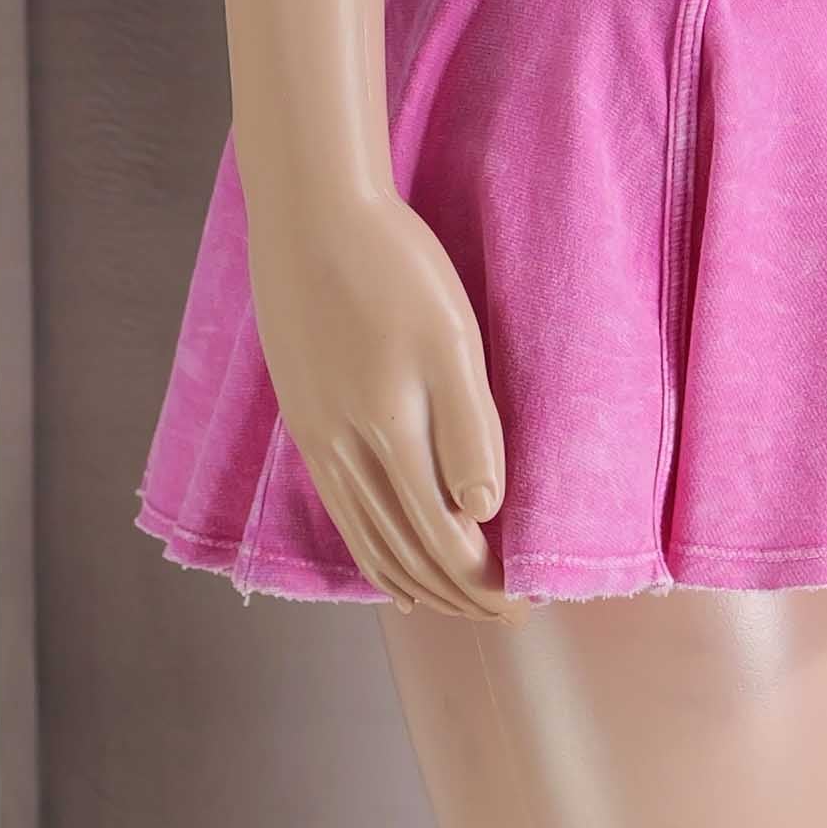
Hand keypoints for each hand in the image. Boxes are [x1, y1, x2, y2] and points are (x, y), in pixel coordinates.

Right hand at [247, 184, 524, 613]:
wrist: (309, 212)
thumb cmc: (393, 266)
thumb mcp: (451, 341)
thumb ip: (468, 429)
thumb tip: (480, 514)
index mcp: (389, 437)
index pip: (442, 544)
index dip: (483, 585)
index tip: (523, 603)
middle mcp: (343, 452)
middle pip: (401, 555)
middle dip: (454, 596)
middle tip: (499, 616)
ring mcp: (316, 438)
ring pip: (363, 538)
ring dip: (409, 580)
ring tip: (445, 603)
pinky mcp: (303, 416)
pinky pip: (338, 507)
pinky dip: (367, 546)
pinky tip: (383, 549)